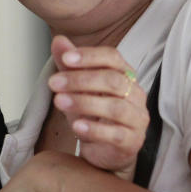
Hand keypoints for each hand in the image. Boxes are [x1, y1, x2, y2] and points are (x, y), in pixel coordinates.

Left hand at [48, 35, 148, 178]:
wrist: (103, 151)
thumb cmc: (93, 116)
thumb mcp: (76, 88)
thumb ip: (69, 65)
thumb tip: (58, 40)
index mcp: (124, 76)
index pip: (112, 58)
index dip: (90, 56)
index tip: (65, 58)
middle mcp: (135, 94)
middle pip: (113, 80)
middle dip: (80, 80)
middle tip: (53, 83)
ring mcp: (137, 119)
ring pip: (116, 107)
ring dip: (84, 103)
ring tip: (60, 102)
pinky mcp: (132, 141)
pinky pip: (117, 134)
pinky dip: (95, 129)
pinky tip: (76, 126)